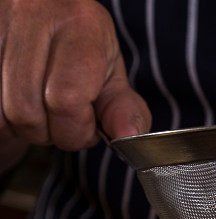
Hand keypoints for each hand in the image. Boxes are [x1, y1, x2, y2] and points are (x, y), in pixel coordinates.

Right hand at [0, 0, 150, 154]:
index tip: (85, 127)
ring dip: (22, 126)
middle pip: (27, 112)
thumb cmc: (82, 49)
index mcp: (80, 24)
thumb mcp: (109, 74)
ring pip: (2, 112)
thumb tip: (128, 136)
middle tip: (61, 120)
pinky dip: (3, 117)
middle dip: (48, 133)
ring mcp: (0, 23)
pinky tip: (17, 102)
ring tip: (40, 109)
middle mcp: (35, 14)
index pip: (66, 100)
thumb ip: (122, 109)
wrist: (46, 11)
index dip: (75, 130)